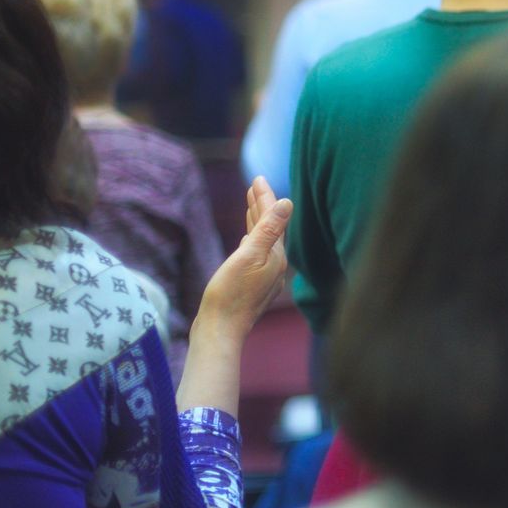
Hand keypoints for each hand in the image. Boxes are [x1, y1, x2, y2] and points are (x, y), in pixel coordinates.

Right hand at [194, 178, 292, 343]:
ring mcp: (264, 274)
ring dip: (258, 219)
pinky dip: (252, 237)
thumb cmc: (230, 294)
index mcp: (276, 255)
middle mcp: (275, 264)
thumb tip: (287, 202)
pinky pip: (256, 251)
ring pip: (263, 238)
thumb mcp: (248, 256)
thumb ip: (267, 230)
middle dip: (262, 204)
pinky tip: (247, 236)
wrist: (220, 330)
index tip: (257, 177)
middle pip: (270, 226)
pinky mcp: (252, 283)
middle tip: (255, 182)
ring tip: (251, 201)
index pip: (272, 218)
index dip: (265, 196)